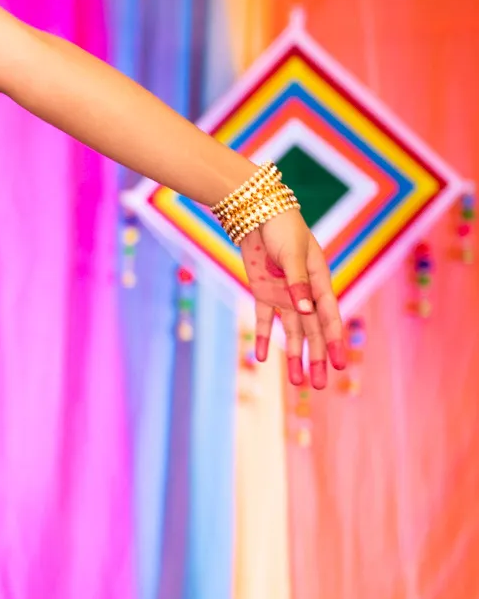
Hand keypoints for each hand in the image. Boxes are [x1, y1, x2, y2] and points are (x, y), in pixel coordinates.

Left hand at [240, 210, 347, 389]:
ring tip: (297, 382)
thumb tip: (306, 311)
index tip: (340, 364)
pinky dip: (261, 336)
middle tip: (322, 386)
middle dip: (316, 358)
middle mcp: (304, 293)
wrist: (257, 213)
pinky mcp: (263, 293)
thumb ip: (297, 283)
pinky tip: (259, 357)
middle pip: (312, 331)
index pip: (329, 317)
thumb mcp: (292, 255)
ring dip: (293, 355)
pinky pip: (263, 319)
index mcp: (319, 282)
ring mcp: (284, 295)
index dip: (334, 341)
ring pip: (291, 331)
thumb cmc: (282, 228)